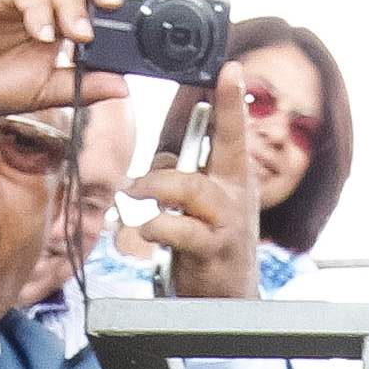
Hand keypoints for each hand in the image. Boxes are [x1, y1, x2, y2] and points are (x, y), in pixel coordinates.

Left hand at [129, 64, 258, 301]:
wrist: (229, 300)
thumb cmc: (212, 248)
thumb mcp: (200, 209)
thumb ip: (182, 182)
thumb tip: (158, 166)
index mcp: (234, 180)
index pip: (234, 133)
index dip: (233, 100)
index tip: (231, 68)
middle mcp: (236, 194)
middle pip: (229, 147)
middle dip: (222, 114)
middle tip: (213, 85)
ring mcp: (227, 222)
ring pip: (194, 188)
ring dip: (157, 184)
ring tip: (133, 189)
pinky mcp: (213, 250)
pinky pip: (183, 229)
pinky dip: (158, 225)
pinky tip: (146, 228)